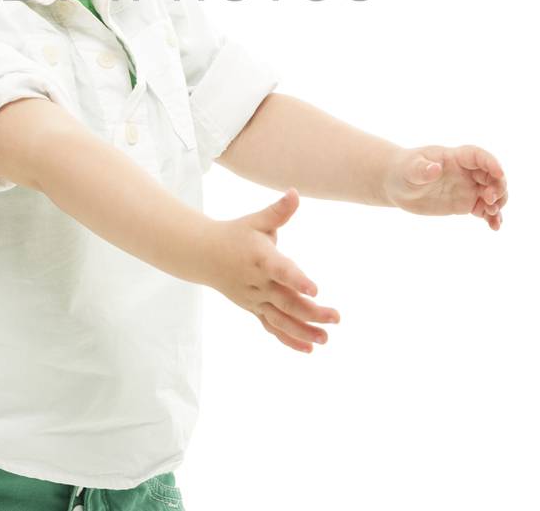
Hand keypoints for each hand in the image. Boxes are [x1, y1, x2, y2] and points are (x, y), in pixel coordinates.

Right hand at [202, 188, 340, 354]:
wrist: (204, 255)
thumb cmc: (236, 234)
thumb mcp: (256, 221)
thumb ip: (278, 211)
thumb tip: (295, 192)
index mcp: (261, 259)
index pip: (281, 271)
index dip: (297, 280)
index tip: (316, 290)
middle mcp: (258, 283)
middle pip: (287, 301)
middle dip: (312, 312)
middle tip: (336, 317)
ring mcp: (255, 299)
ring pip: (280, 320)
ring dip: (303, 331)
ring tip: (326, 339)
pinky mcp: (254, 308)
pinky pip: (272, 327)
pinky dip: (289, 339)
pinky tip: (309, 348)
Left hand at [383, 144, 507, 229]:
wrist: (398, 185)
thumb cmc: (403, 170)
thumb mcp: (410, 169)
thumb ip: (422, 169)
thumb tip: (435, 169)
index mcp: (454, 157)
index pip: (478, 156)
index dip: (491, 162)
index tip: (500, 173)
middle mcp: (465, 171)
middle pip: (491, 175)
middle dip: (498, 186)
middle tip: (491, 200)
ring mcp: (467, 188)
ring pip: (492, 193)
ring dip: (499, 202)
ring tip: (493, 215)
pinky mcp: (465, 203)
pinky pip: (484, 209)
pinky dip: (492, 217)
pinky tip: (494, 227)